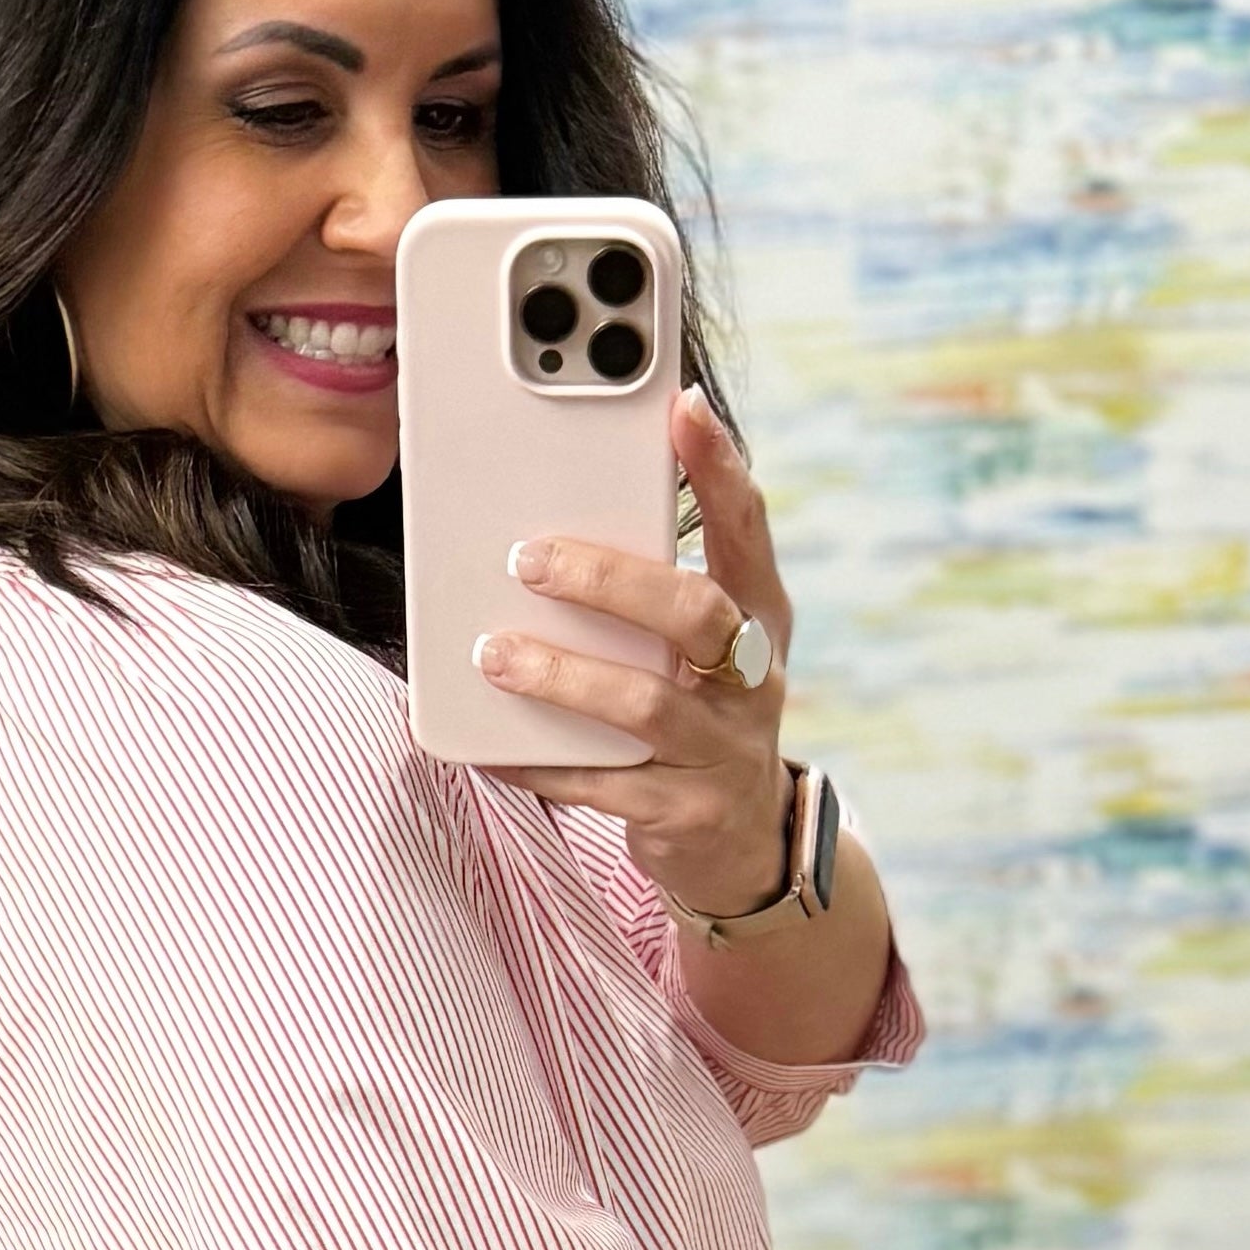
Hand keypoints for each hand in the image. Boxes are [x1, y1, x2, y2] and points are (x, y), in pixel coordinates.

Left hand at [474, 384, 796, 921]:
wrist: (742, 841)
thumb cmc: (699, 714)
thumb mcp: (698, 650)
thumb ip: (650, 592)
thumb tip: (542, 528)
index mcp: (759, 618)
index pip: (747, 531)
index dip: (719, 469)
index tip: (683, 408)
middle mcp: (753, 679)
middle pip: (695, 614)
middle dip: (609, 581)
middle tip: (529, 560)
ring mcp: (723, 750)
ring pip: (644, 705)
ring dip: (563, 676)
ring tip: (496, 654)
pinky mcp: (685, 813)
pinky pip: (601, 786)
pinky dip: (539, 764)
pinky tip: (490, 749)